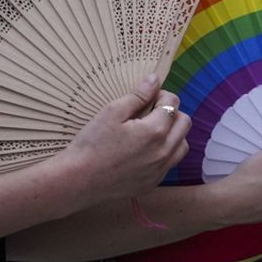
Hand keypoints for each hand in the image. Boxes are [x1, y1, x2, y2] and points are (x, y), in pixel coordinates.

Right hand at [55, 77, 189, 202]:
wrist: (78, 181)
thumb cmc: (92, 144)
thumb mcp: (112, 112)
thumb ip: (138, 95)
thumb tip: (154, 79)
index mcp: (155, 131)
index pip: (172, 103)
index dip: (161, 95)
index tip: (148, 98)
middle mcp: (164, 151)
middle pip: (184, 123)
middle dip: (172, 112)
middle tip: (151, 112)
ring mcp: (160, 170)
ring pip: (182, 145)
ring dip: (173, 133)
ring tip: (151, 130)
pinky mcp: (153, 182)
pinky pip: (170, 163)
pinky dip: (165, 152)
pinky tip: (146, 150)